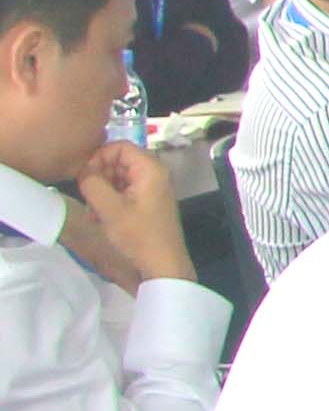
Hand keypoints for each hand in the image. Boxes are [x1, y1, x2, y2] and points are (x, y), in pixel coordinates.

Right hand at [62, 138, 191, 290]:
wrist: (162, 264)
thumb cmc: (138, 235)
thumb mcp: (109, 208)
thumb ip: (93, 183)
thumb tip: (84, 170)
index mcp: (150, 168)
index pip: (120, 146)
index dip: (99, 157)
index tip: (86, 177)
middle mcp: (154, 173)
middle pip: (118, 161)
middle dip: (99, 177)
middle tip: (88, 198)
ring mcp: (152, 188)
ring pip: (118, 177)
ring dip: (102, 191)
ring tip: (94, 212)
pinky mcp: (148, 202)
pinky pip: (124, 191)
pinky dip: (110, 201)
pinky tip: (101, 218)